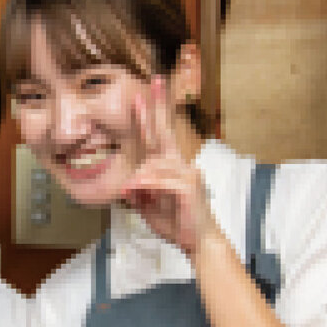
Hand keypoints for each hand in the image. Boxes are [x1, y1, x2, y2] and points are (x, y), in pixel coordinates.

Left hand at [120, 77, 218, 257]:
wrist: (198, 243)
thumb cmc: (177, 222)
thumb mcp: (148, 206)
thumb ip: (139, 191)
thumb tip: (128, 183)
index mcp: (169, 166)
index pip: (157, 136)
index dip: (150, 115)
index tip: (140, 95)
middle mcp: (179, 165)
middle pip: (164, 132)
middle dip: (156, 108)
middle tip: (151, 84)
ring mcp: (186, 173)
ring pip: (153, 165)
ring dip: (140, 180)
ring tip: (131, 193)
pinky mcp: (188, 186)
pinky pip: (160, 180)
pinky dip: (146, 185)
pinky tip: (136, 190)